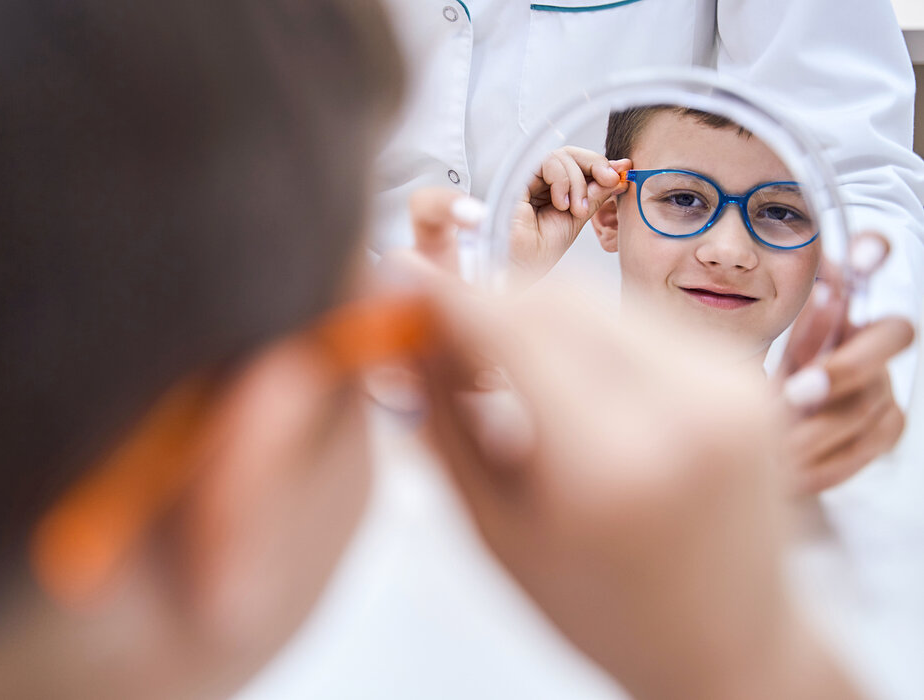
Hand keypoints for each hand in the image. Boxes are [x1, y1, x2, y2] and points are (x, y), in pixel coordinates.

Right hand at [420, 283, 859, 699]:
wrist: (728, 645)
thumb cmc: (605, 611)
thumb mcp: (496, 529)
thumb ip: (443, 423)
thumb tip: (404, 335)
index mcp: (610, 466)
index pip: (509, 328)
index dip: (445, 295)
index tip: (402, 281)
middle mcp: (684, 408)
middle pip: (552, 296)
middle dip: (487, 303)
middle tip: (445, 337)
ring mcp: (728, 383)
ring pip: (596, 300)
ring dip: (536, 317)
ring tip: (508, 374)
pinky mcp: (747, 372)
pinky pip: (641, 319)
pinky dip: (588, 334)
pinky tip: (569, 382)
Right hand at [510, 147, 629, 279]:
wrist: (524, 266)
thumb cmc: (543, 249)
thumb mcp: (579, 217)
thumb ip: (596, 194)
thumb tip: (619, 173)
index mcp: (556, 189)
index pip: (581, 164)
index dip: (603, 165)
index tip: (623, 172)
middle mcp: (542, 181)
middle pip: (573, 154)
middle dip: (596, 165)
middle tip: (610, 181)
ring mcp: (530, 178)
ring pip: (563, 156)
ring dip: (577, 182)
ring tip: (576, 210)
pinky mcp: (519, 177)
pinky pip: (548, 162)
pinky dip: (562, 181)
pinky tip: (561, 204)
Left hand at [779, 233, 914, 494]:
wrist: (759, 432)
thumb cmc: (755, 380)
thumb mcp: (747, 350)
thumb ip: (758, 323)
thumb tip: (769, 287)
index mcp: (835, 304)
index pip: (865, 265)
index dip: (871, 254)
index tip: (864, 251)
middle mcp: (870, 337)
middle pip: (893, 335)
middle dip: (846, 366)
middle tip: (798, 391)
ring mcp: (883, 382)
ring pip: (866, 401)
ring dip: (816, 427)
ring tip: (774, 444)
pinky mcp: (885, 426)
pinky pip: (864, 445)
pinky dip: (824, 461)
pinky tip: (791, 471)